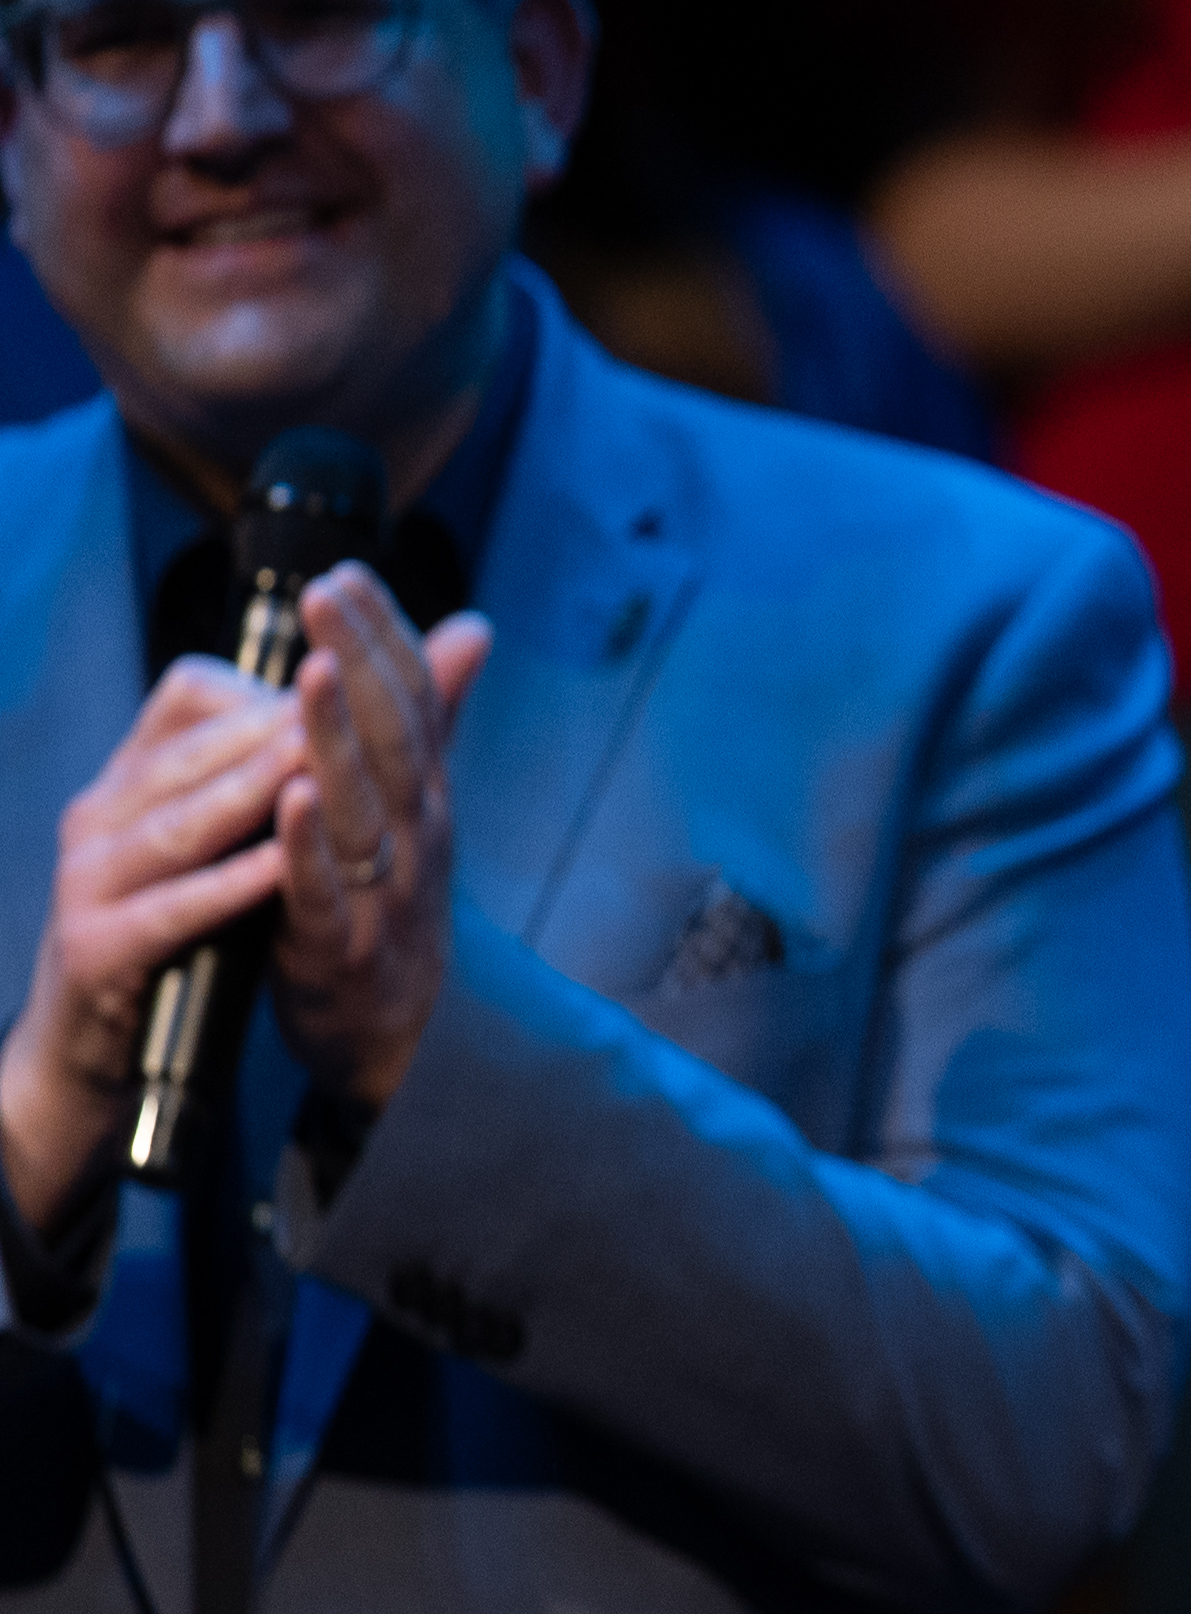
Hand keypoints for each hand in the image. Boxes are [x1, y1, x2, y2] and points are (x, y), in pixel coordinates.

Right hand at [0, 659, 308, 1227]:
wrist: (101, 1052)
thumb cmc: (187, 931)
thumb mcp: (232, 839)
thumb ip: (284, 769)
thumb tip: (368, 685)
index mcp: (135, 779)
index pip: (191, 696)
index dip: (269, 684)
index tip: (345, 671)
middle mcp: (103, 815)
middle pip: (192, 750)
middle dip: (272, 722)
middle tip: (349, 691)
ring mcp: (91, 881)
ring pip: (177, 820)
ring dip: (247, 788)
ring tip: (316, 757)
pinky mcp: (96, 948)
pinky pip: (170, 909)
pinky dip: (227, 886)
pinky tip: (283, 867)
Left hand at [265, 569, 492, 1113]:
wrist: (399, 1042)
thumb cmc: (396, 908)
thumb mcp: (421, 808)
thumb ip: (435, 718)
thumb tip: (473, 626)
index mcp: (427, 794)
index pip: (412, 697)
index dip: (383, 634)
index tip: (347, 571)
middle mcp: (417, 833)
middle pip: (394, 736)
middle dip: (360, 660)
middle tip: (327, 593)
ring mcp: (384, 890)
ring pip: (364, 804)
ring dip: (337, 735)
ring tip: (311, 670)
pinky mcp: (339, 947)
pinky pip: (324, 888)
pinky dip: (311, 843)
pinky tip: (294, 796)